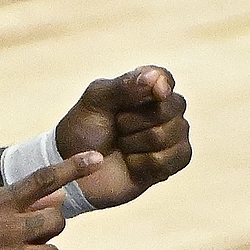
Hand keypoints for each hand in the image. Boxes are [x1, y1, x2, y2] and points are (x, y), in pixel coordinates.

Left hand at [55, 66, 191, 209]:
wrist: (76, 171)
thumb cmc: (83, 131)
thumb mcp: (95, 101)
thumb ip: (124, 86)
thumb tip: (155, 78)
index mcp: (143, 88)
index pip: (165, 78)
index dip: (160, 85)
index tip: (153, 93)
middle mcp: (163, 109)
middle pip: (173, 106)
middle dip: (137, 120)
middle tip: (118, 126)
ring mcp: (171, 136)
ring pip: (169, 134)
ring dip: (136, 142)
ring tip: (122, 145)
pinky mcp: (171, 163)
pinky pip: (170, 159)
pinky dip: (143, 163)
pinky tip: (132, 163)